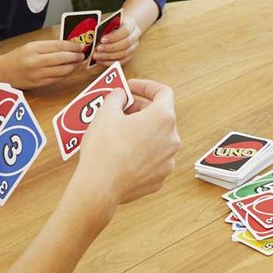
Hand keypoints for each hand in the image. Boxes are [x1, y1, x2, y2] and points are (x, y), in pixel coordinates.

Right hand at [0, 38, 85, 87]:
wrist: (3, 71)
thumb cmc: (17, 57)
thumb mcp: (31, 46)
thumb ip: (48, 46)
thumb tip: (68, 45)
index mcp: (34, 48)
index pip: (59, 46)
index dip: (72, 45)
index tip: (81, 45)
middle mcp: (36, 61)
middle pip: (63, 58)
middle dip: (75, 56)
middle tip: (82, 54)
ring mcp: (38, 74)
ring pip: (63, 70)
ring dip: (73, 66)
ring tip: (78, 62)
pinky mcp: (39, 84)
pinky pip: (57, 79)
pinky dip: (66, 74)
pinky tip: (70, 70)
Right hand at [69, 78, 181, 208]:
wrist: (100, 186)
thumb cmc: (104, 148)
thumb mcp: (105, 113)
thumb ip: (116, 97)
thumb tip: (121, 95)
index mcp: (163, 118)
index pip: (163, 92)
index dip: (146, 86)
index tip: (129, 89)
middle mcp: (172, 139)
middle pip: (161, 116)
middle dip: (140, 110)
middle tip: (120, 111)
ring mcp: (168, 160)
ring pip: (157, 139)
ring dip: (142, 132)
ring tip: (120, 134)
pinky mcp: (160, 177)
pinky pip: (153, 159)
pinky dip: (141, 153)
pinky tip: (123, 155)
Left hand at [91, 15, 140, 64]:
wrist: (121, 27)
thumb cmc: (113, 24)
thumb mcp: (109, 21)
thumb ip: (104, 27)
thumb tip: (93, 34)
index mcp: (130, 24)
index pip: (125, 31)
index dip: (114, 36)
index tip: (102, 40)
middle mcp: (135, 36)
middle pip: (126, 44)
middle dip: (110, 48)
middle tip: (97, 49)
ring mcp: (133, 47)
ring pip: (124, 54)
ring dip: (109, 56)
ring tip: (96, 56)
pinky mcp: (130, 56)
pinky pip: (121, 62)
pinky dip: (110, 63)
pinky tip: (100, 61)